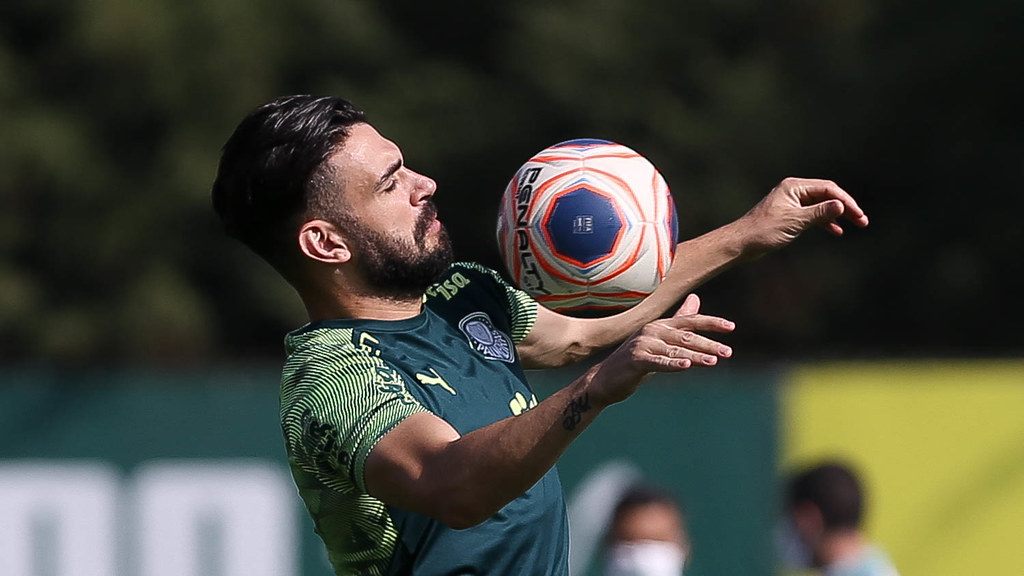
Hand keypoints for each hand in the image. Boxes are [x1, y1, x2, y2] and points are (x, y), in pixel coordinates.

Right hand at [588, 294, 734, 405]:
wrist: (605, 378)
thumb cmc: (635, 359)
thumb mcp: (659, 339)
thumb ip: (678, 320)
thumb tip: (695, 298)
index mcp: (660, 326)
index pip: (690, 321)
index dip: (711, 323)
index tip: (731, 327)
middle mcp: (652, 331)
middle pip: (686, 337)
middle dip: (709, 344)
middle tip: (728, 353)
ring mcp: (642, 345)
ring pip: (675, 350)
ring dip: (696, 356)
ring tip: (714, 362)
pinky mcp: (635, 360)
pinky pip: (658, 362)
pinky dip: (673, 364)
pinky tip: (687, 366)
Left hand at [739, 177, 868, 254]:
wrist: (741, 243)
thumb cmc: (764, 231)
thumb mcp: (795, 222)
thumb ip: (819, 213)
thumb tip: (841, 205)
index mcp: (794, 187)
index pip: (828, 189)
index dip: (846, 202)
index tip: (859, 216)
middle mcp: (793, 191)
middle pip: (827, 195)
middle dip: (845, 207)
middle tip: (862, 221)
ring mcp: (791, 203)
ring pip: (821, 206)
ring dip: (837, 215)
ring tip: (854, 225)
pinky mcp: (789, 215)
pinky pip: (812, 215)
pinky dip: (824, 222)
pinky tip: (836, 231)